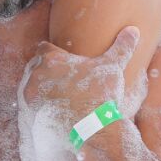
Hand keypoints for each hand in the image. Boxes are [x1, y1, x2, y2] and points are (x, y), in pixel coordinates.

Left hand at [21, 26, 139, 147]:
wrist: (92, 130)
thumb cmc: (102, 96)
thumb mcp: (113, 68)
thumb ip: (121, 47)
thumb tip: (133, 30)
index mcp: (51, 59)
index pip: (44, 48)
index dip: (53, 53)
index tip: (63, 60)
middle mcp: (35, 75)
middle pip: (34, 67)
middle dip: (45, 71)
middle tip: (60, 79)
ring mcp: (29, 97)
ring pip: (29, 87)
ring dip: (39, 89)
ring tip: (55, 96)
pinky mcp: (27, 116)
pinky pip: (27, 107)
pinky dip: (36, 108)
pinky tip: (50, 112)